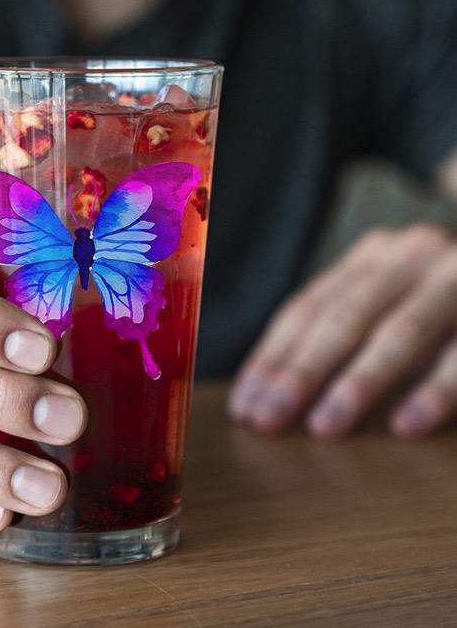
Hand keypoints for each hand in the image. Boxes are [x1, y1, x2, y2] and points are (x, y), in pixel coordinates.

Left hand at [228, 224, 456, 437]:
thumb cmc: (446, 296)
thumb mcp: (394, 294)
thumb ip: (348, 323)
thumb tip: (273, 387)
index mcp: (376, 255)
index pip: (309, 306)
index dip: (273, 356)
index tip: (246, 405)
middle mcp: (413, 254)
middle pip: (343, 316)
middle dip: (301, 372)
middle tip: (269, 422)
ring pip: (400, 331)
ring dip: (360, 382)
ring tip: (325, 427)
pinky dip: (436, 390)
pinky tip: (407, 426)